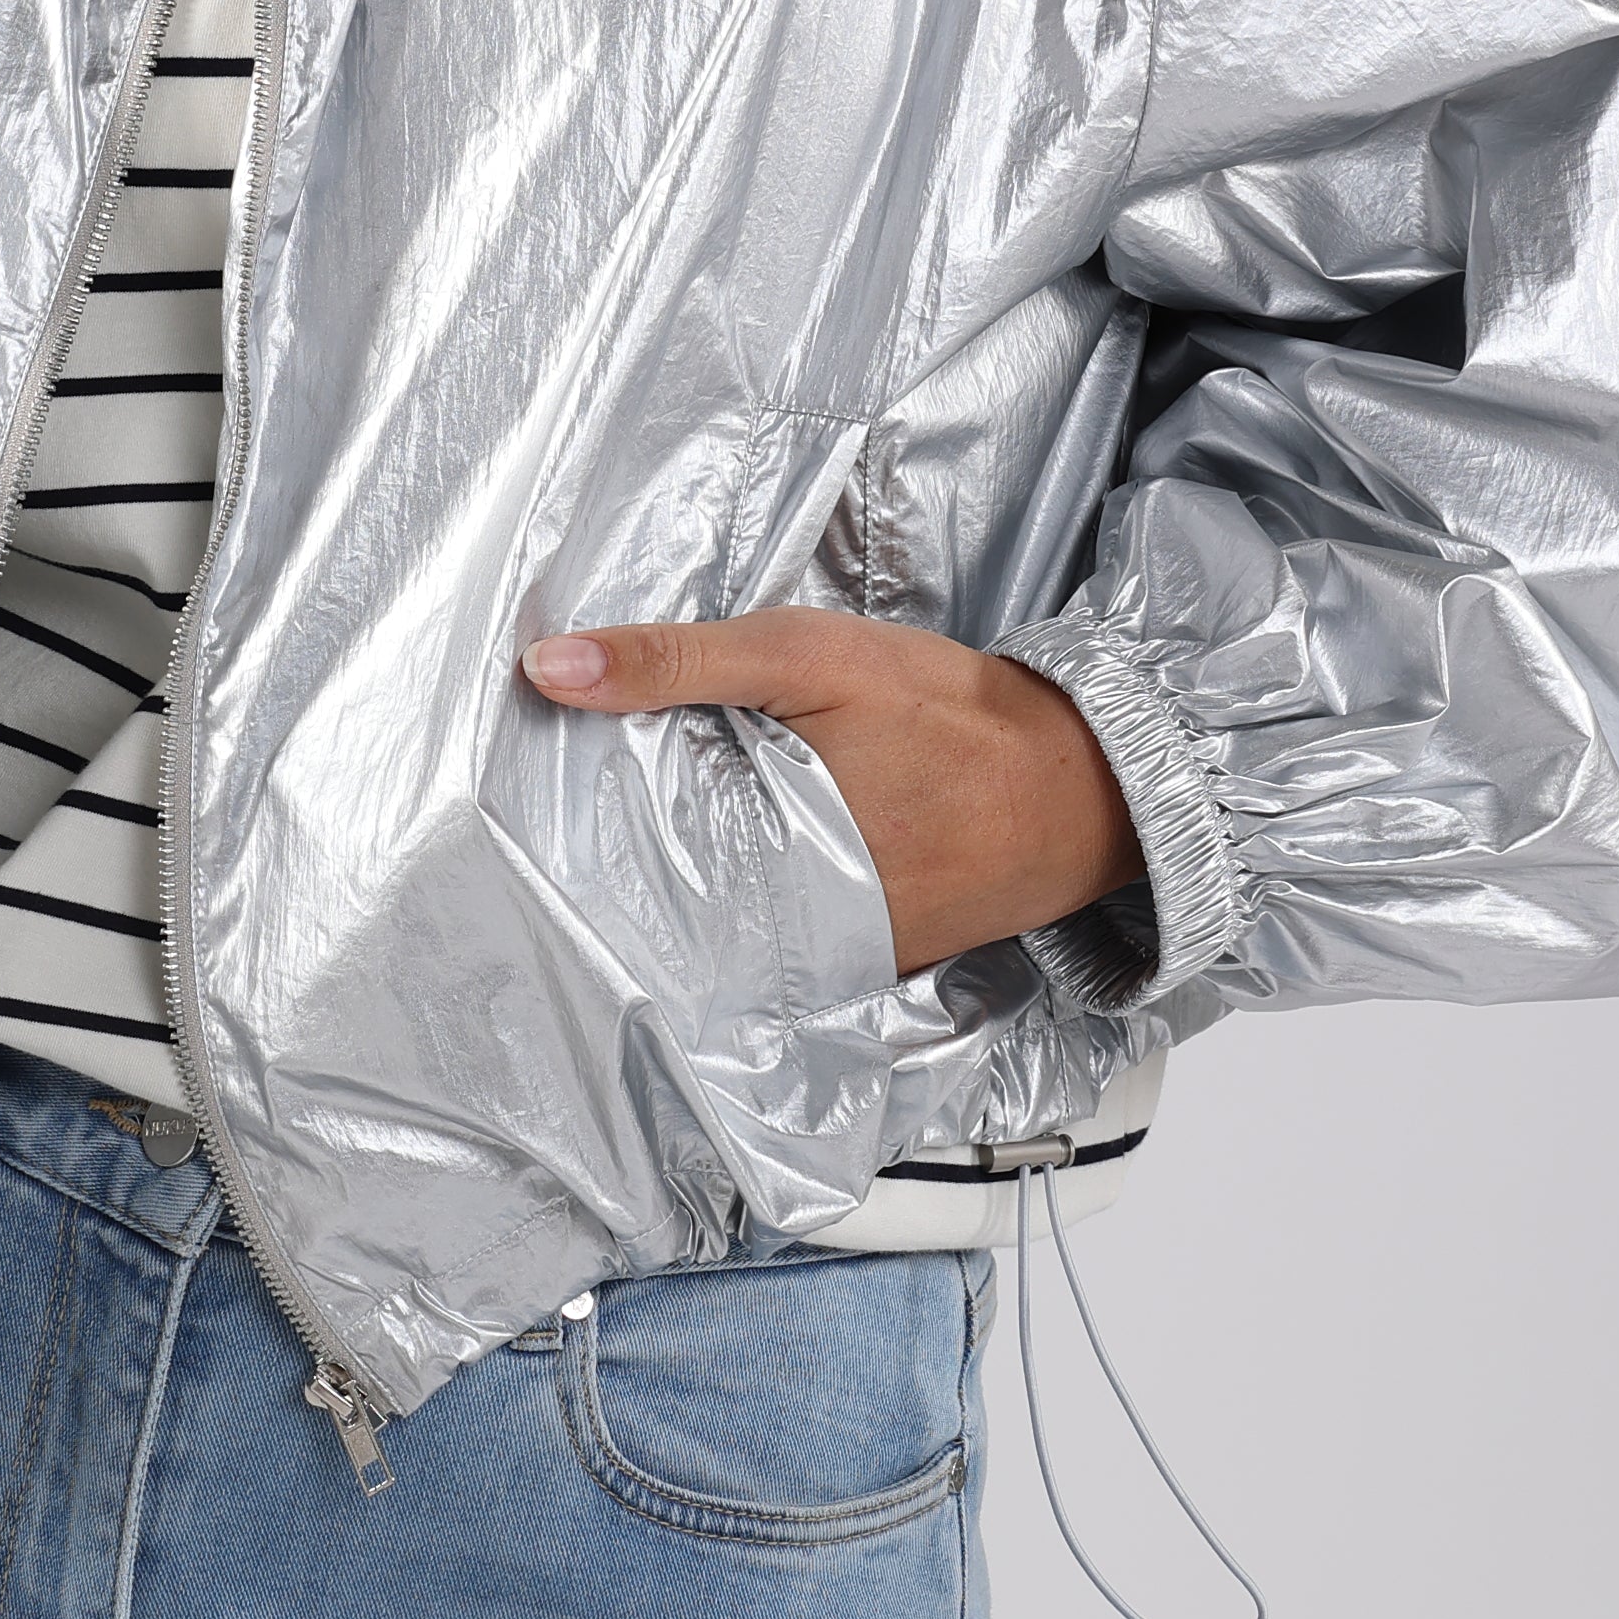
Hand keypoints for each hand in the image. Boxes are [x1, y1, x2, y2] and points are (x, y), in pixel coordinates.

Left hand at [521, 610, 1143, 980]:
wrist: (1081, 789)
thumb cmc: (949, 717)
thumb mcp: (805, 657)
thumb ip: (676, 662)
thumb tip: (548, 667)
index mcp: (751, 857)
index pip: (620, 862)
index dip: (575, 828)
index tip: (537, 800)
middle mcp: (781, 930)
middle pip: (666, 900)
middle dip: (627, 862)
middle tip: (581, 815)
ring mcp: (827, 958)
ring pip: (725, 923)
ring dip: (693, 883)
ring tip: (653, 832)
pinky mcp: (868, 961)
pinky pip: (789, 938)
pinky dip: (764, 899)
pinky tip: (752, 853)